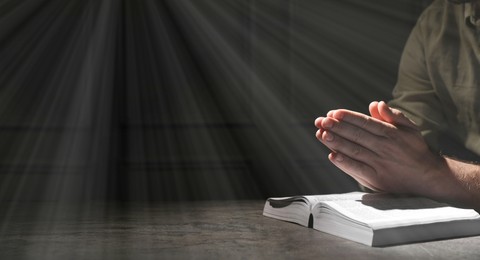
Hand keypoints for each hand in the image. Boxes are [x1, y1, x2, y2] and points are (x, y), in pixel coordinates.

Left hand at [314, 101, 448, 195]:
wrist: (428, 178)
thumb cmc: (415, 149)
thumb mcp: (409, 128)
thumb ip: (393, 115)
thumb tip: (376, 103)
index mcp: (391, 133)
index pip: (366, 123)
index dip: (349, 117)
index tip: (333, 113)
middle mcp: (385, 147)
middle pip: (357, 136)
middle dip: (337, 127)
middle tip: (320, 121)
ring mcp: (380, 164)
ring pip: (354, 151)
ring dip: (336, 142)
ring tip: (321, 134)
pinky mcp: (377, 179)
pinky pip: (357, 169)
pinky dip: (344, 163)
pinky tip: (332, 156)